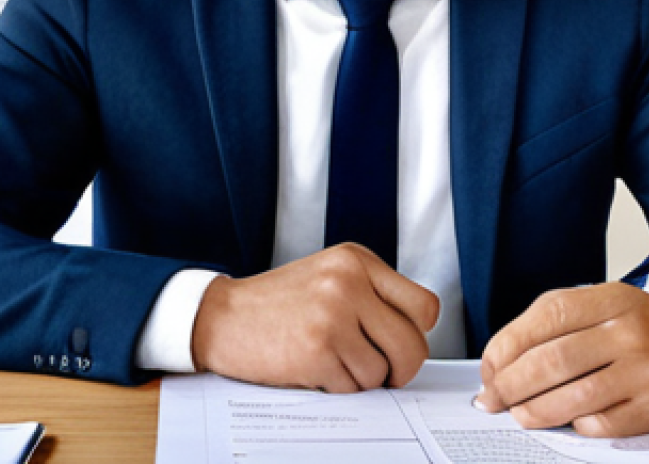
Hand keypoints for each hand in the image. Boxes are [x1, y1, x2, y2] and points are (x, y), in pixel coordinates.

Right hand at [191, 243, 438, 391]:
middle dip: (399, 369)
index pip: (425, 305)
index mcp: (356, 260)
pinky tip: (312, 366)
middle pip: (413, 346)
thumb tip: (416, 336)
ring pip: (382, 373)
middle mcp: (348, 281)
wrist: (223, 316)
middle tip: (379, 370)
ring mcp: (332, 315)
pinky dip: (336, 387)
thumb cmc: (278, 302)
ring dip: (360, 378)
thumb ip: (372, 294)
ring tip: (330, 358)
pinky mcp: (316, 350)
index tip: (398, 342)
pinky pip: (352, 389)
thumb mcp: (329, 276)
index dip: (417, 334)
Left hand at [476, 283, 648, 436]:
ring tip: (517, 413)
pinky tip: (565, 421)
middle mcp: (627, 332)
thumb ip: (557, 322)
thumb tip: (502, 357)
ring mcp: (645, 370)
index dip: (508, 344)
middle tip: (492, 397)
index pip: (546, 316)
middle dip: (512, 383)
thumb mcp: (602, 303)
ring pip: (576, 396)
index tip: (488, 366)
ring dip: (536, 409)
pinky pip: (606, 422)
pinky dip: (577, 424)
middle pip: (554, 360)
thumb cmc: (639, 323)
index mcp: (608, 299)